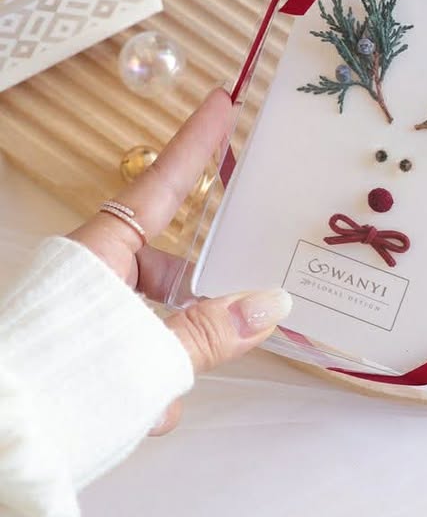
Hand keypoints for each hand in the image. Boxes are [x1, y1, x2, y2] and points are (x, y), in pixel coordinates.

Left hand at [69, 88, 291, 432]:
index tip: (222, 102)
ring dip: (169, 359)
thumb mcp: (149, 356)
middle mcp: (89, 276)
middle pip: (162, 269)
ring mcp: (79, 316)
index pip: (161, 185)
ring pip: (148, 323)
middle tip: (230, 317)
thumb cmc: (62, 382)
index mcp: (99, 254)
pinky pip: (127, 359)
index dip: (196, 146)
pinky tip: (144, 414)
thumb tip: (273, 304)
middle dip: (194, 300)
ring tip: (167, 393)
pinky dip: (143, 387)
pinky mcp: (74, 356)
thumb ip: (212, 332)